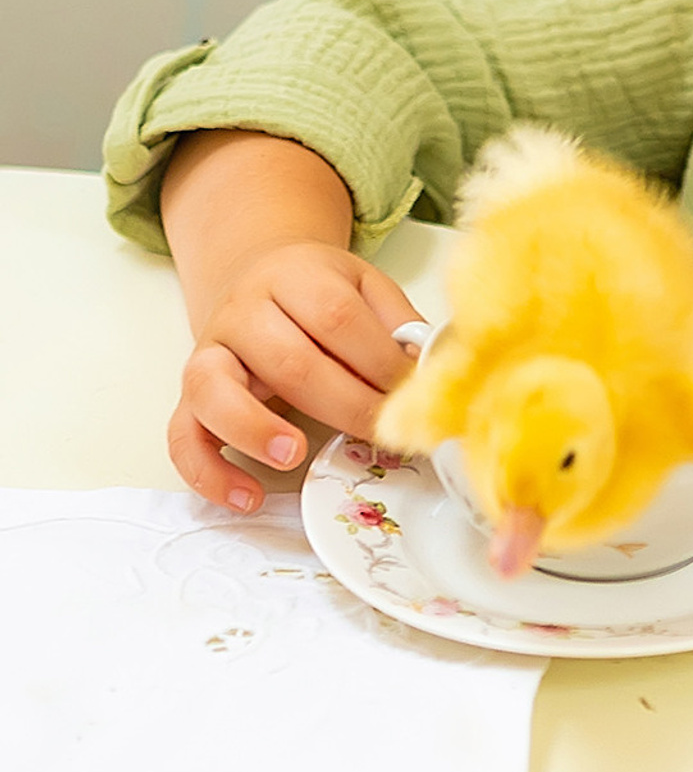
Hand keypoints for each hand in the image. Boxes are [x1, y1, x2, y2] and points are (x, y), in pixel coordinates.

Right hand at [169, 240, 423, 513]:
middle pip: (288, 359)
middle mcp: (245, 310)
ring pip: (214, 390)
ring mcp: (210, 351)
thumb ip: (397, 321)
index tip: (411, 396)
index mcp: (297, 276)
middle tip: (379, 433)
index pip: (337, 317)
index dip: (378, 361)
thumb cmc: (321, 291)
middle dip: (341, 403)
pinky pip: (181, 434)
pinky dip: (208, 471)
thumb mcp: (366, 286)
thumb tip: (432, 368)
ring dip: (255, 429)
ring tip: (294, 456)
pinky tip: (247, 495)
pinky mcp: (189, 394)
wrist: (260, 275)